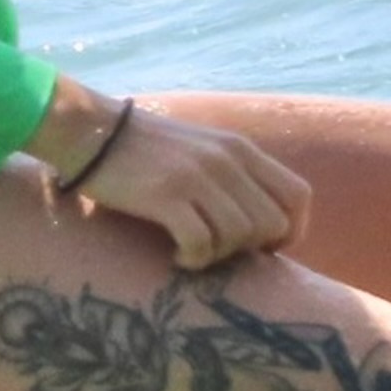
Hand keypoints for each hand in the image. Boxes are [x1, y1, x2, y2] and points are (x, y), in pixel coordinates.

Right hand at [51, 94, 306, 272]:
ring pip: (239, 236)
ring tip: (195, 254)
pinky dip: (195, 259)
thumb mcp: (202, 149)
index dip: (292, 230)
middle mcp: (226, 161)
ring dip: (220, 257)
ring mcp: (197, 177)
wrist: (91, 131)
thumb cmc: (145, 148)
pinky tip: (178, 257)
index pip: (298, 196)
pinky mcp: (166, 195)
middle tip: (221, 252)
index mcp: (240, 149)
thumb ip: (234, 175)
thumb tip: (259, 224)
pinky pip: (201, 242)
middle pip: (271, 224)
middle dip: (251, 249)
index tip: (266, 248)